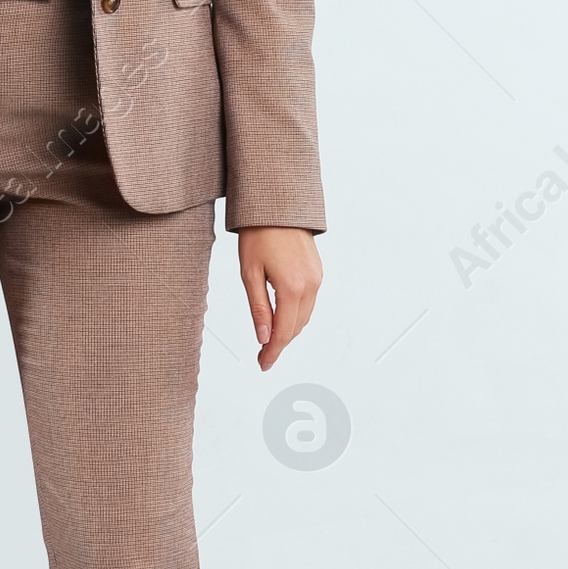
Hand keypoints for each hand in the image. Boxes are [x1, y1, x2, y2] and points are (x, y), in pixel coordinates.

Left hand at [238, 228, 321, 370]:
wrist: (277, 205)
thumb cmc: (259, 233)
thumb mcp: (250, 273)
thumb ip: (259, 308)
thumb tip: (263, 337)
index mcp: (292, 287)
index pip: (283, 332)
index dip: (272, 352)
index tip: (263, 364)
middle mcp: (310, 284)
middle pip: (297, 328)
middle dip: (280, 344)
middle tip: (262, 355)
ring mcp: (317, 278)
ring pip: (305, 317)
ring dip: (289, 330)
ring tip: (269, 339)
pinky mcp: (317, 271)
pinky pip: (309, 302)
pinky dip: (296, 315)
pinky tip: (283, 317)